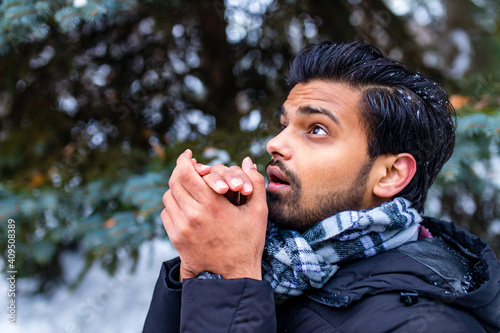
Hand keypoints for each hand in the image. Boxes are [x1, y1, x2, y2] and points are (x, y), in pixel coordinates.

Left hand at [161, 150, 267, 280]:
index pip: (186, 173)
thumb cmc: (248, 243)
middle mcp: (192, 215)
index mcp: (212, 206)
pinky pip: (166, 213)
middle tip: (191, 169)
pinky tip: (186, 206)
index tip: (188, 154)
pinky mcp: (176, 239)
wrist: (233, 276)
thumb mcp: (258, 212)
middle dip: (181, 171)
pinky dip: (173, 205)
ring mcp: (181, 228)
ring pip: (168, 197)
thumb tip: (247, 160)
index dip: (184, 160)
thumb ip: (255, 183)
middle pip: (174, 182)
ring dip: (177, 188)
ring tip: (190, 188)